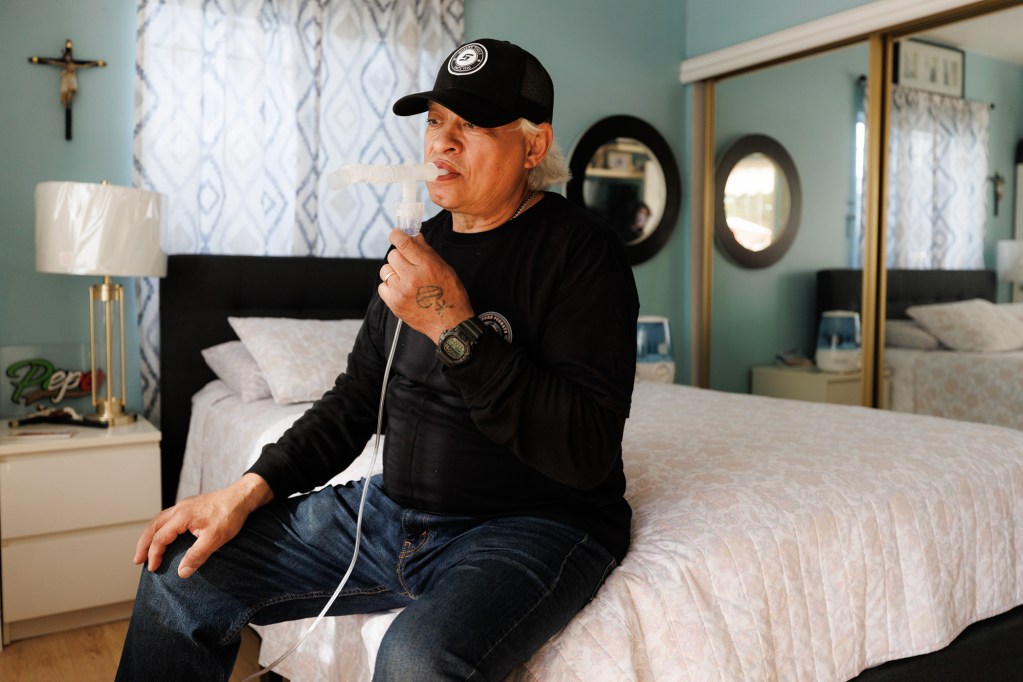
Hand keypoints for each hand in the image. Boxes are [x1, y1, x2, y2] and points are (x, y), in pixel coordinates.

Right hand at [133, 473, 271, 577]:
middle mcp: (179, 508)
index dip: (154, 554)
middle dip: (143, 544)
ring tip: (145, 549)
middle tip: (137, 560)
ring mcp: (184, 506)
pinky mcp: (190, 506)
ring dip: (150, 535)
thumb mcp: (215, 538)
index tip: (153, 569)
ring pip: (159, 520)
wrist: (242, 496)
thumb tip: (181, 572)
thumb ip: (197, 555)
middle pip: (153, 527)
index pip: (160, 538)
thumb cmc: (230, 515)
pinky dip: (160, 528)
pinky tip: (164, 535)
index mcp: (182, 516)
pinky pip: (168, 517)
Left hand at [378, 229, 473, 340]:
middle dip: (399, 256)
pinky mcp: (394, 304)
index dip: (396, 235)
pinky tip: (401, 290)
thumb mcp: (445, 269)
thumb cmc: (451, 295)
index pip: (404, 244)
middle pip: (392, 255)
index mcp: (427, 266)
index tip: (395, 234)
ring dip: (393, 272)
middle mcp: (412, 278)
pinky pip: (382, 287)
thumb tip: (414, 236)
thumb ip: (427, 252)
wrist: (449, 324)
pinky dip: (389, 286)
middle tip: (407, 264)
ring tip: (405, 279)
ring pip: (385, 270)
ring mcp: (401, 292)